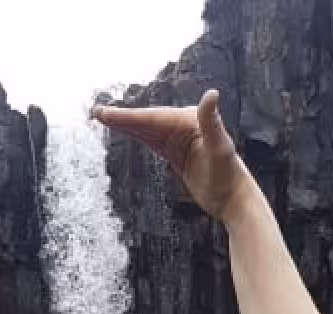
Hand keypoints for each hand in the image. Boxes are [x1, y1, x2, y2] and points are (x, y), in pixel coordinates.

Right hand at [92, 89, 256, 221]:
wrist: (234, 200)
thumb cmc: (229, 176)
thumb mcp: (220, 149)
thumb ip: (212, 121)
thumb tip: (211, 94)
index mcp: (191, 121)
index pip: (154, 118)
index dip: (129, 116)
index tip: (107, 115)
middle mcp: (185, 125)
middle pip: (147, 121)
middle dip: (122, 118)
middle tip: (97, 113)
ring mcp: (180, 139)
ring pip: (147, 130)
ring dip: (126, 125)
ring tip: (103, 119)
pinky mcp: (177, 152)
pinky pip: (153, 141)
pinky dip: (137, 135)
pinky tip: (126, 131)